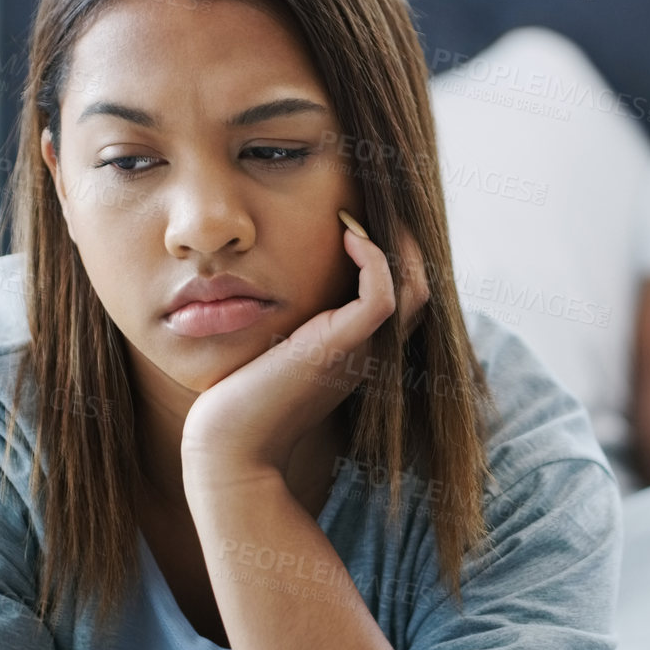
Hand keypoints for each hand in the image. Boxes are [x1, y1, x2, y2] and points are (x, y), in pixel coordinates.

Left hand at [181, 210, 429, 473]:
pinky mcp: (344, 347)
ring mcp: (362, 350)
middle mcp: (370, 351)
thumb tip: (266, 282)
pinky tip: (347, 234)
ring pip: (414, 287)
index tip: (360, 218)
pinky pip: (383, 295)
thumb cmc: (239, 401)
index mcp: (358, 352)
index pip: (401, 297)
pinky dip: (375, 258)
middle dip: (403, 241)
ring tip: (358, 213)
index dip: (395, 255)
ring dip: (396, 242)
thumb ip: (286, 323)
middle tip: (369, 202)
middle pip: (418, 287)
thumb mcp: (271, 350)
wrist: (231, 446)